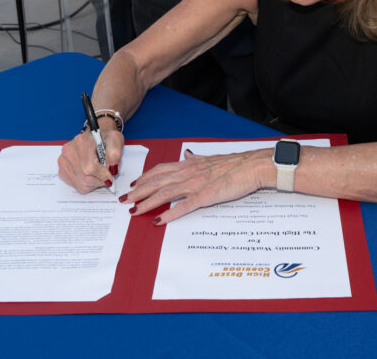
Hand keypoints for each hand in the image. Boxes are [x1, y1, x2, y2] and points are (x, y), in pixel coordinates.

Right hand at [57, 127, 123, 192]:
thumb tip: (112, 170)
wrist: (95, 135)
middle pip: (85, 178)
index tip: (111, 175)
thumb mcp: (116, 140)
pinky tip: (91, 175)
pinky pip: (76, 186)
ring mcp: (63, 161)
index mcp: (81, 141)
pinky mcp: (62, 170)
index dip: (102, 175)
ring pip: (81, 184)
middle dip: (99, 180)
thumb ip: (115, 154)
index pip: (90, 167)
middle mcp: (68, 151)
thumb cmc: (105, 137)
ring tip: (99, 174)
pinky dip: (87, 184)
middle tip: (107, 175)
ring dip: (94, 183)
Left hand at [121, 148, 269, 223]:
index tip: (134, 184)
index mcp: (190, 165)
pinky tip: (159, 220)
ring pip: (165, 193)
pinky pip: (183, 206)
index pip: (161, 170)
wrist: (252, 166)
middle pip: (157, 182)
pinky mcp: (205, 196)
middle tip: (124, 200)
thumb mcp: (211, 158)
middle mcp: (188, 173)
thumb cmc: (235, 164)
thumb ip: (197, 159)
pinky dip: (169, 213)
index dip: (145, 177)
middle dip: (138, 191)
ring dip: (147, 202)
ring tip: (134, 211)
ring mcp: (196, 184)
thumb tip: (188, 155)